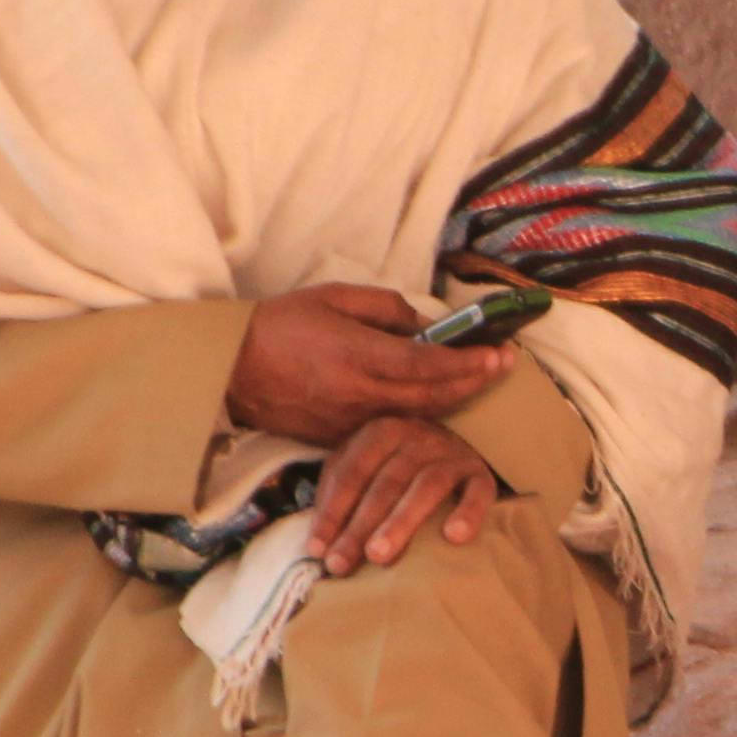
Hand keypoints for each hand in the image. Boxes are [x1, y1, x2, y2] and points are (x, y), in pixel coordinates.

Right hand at [227, 283, 507, 446]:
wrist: (232, 369)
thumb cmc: (281, 324)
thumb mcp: (334, 298)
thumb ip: (385, 308)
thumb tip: (424, 324)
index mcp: (359, 355)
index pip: (428, 364)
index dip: (468, 362)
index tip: (499, 354)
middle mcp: (361, 394)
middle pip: (434, 396)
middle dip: (475, 382)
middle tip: (504, 367)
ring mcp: (351, 421)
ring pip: (418, 417)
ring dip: (454, 402)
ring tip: (480, 383)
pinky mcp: (340, 439)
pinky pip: (392, 430)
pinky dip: (420, 418)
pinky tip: (439, 405)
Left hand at [311, 415, 495, 572]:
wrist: (455, 450)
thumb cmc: (397, 468)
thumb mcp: (362, 469)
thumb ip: (337, 496)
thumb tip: (316, 546)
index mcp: (382, 431)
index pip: (351, 472)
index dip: (332, 512)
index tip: (316, 551)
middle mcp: (418, 435)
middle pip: (385, 483)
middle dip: (359, 526)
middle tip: (341, 563)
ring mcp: (452, 454)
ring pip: (427, 486)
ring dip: (400, 522)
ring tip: (379, 557)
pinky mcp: (481, 473)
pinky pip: (478, 492)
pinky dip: (468, 512)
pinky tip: (454, 537)